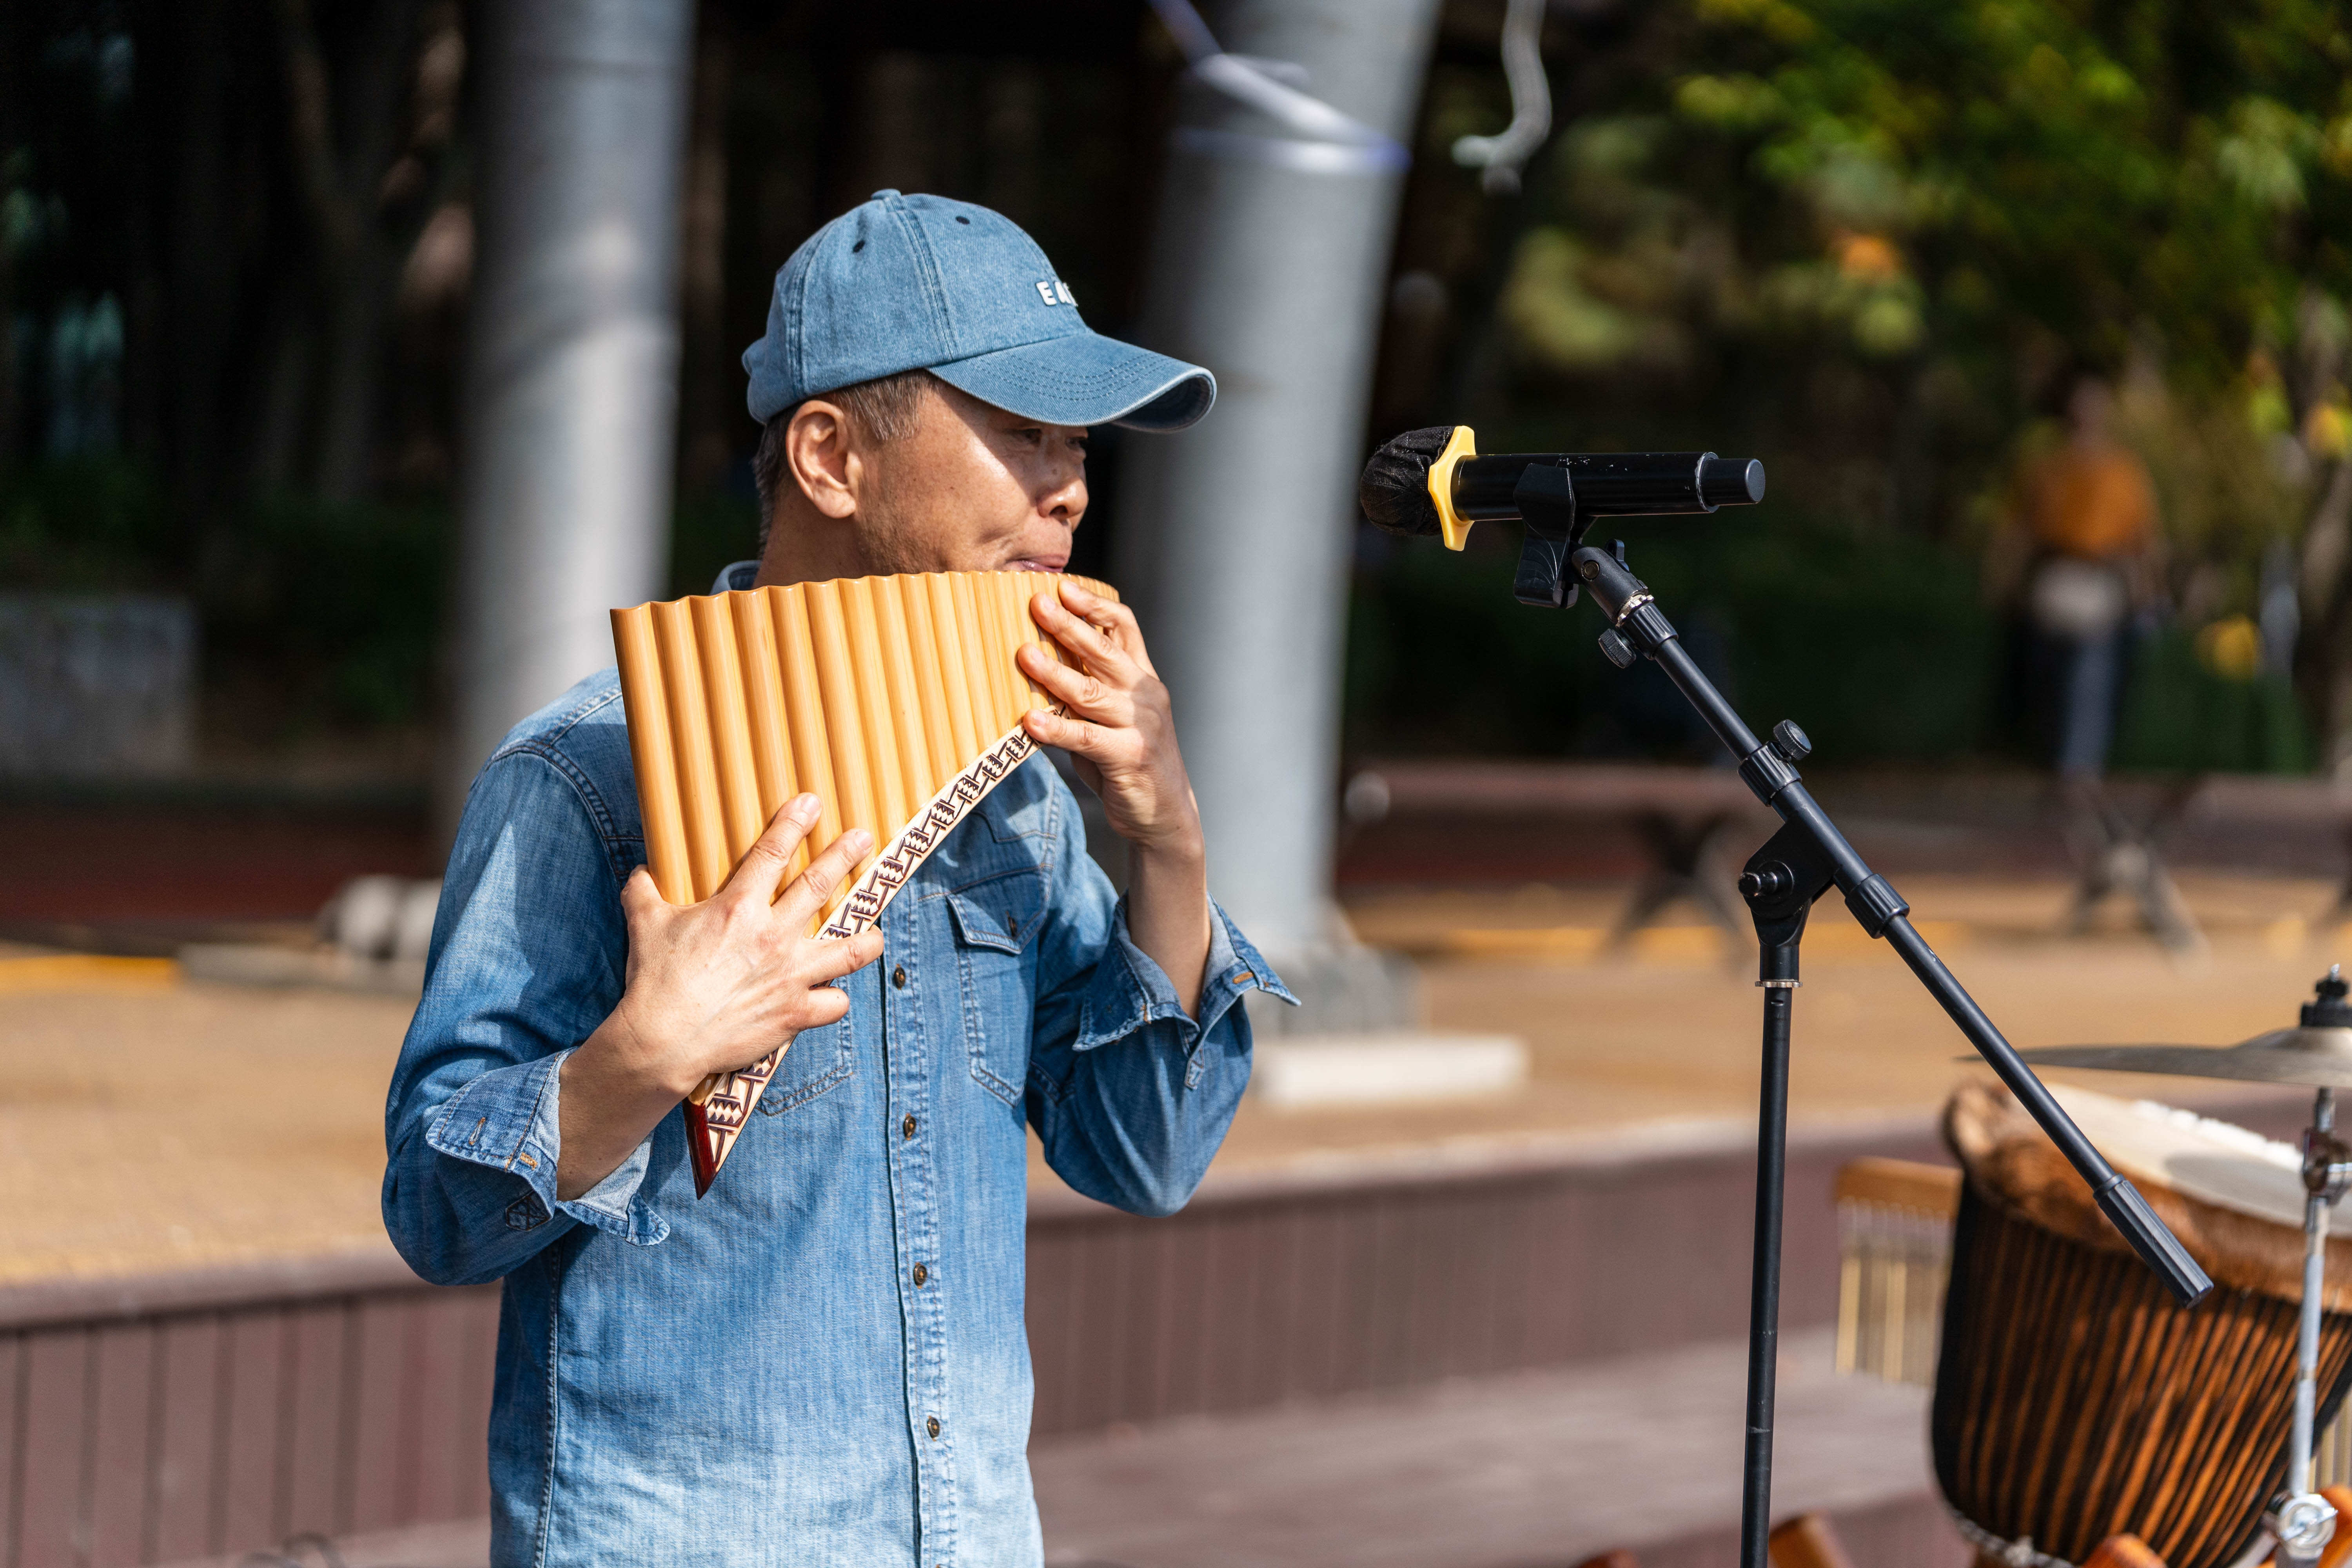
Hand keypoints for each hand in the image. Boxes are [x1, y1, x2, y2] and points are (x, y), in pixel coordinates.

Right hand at [600, 797, 882, 1097]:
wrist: (662, 1041)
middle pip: (819, 885)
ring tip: (875, 935)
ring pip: (850, 950)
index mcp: (738, 908)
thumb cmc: (654, 982)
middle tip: (862, 838)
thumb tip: (640, 871)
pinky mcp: (795, 1013)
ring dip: (868, 940)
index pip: (772, 852)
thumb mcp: (644, 925)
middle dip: (844, 856)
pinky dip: (835, 999)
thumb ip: (644, 892)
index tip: (812, 803)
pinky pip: (835, 1003)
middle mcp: (773, 936)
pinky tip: (831, 995)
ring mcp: (790, 975)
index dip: (794, 823)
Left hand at [1017, 580, 1203, 860]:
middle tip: (1037, 603)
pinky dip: (1057, 729)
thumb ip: (1086, 693)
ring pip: (1092, 692)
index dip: (1095, 604)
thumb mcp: (1112, 718)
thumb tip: (1036, 665)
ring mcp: (1141, 725)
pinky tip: (1030, 721)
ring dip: (1055, 673)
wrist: (1164, 815)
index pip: (1125, 627)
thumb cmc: (1127, 762)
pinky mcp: (1130, 756)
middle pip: (1105, 650)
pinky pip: (1086, 739)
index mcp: (1142, 678)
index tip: (1063, 586)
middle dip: (1069, 625)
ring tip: (1023, 655)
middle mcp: (1145, 695)